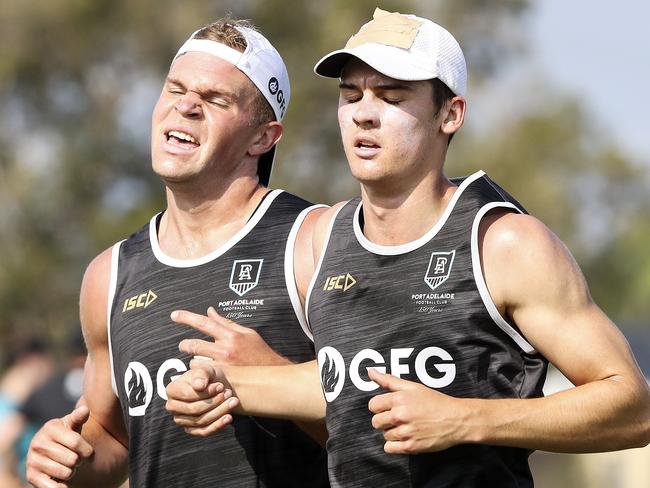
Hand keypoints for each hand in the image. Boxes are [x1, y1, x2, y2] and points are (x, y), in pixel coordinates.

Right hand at [25, 405, 93, 486]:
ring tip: (66, 466)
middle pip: (73, 459)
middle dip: (78, 461)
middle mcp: (38, 443)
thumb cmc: (65, 436)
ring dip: (71, 472)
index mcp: (50, 428)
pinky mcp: (31, 476)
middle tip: (74, 459)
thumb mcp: (72, 424)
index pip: (76, 442)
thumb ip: (79, 417)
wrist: (48, 452)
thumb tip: (85, 410)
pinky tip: (62, 482)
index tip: (89, 454)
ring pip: (66, 473)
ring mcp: (33, 460)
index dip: (88, 451)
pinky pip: (53, 487)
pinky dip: (62, 487)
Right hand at [165, 358, 239, 435]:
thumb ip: (201, 374)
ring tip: (233, 401)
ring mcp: (181, 420)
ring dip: (219, 412)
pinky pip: (204, 431)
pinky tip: (228, 417)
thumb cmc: (207, 376)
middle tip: (228, 394)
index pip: (188, 395)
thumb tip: (199, 386)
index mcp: (172, 390)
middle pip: (194, 409)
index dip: (206, 392)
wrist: (214, 386)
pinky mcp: (191, 429)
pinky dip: (217, 425)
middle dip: (214, 402)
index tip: (220, 386)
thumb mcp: (205, 369)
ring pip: (200, 421)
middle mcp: (172, 407)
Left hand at [172, 307, 289, 365]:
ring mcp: (222, 365)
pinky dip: (200, 372)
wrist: (271, 373)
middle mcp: (225, 349)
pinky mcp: (221, 378)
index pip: (205, 322)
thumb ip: (226, 323)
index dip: (187, 317)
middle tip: (183, 345)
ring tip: (199, 360)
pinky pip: (202, 374)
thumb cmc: (258, 351)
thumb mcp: (246, 332)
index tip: (174, 315)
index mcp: (231, 335)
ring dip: (193, 360)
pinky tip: (205, 372)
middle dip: (184, 344)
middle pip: (194, 344)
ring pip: (195, 361)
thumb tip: (210, 312)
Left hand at [367, 368, 469, 453]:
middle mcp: (400, 415)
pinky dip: (395, 445)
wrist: (456, 419)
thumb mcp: (413, 387)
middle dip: (384, 420)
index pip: (373, 405)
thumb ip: (389, 380)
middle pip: (376, 422)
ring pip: (384, 435)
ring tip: (407, 427)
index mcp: (399, 399)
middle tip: (398, 418)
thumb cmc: (435, 402)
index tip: (388, 408)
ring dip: (392, 432)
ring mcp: (405, 432)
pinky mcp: (411, 447)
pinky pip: (389, 448)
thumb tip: (371, 372)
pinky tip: (405, 437)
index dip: (380, 407)